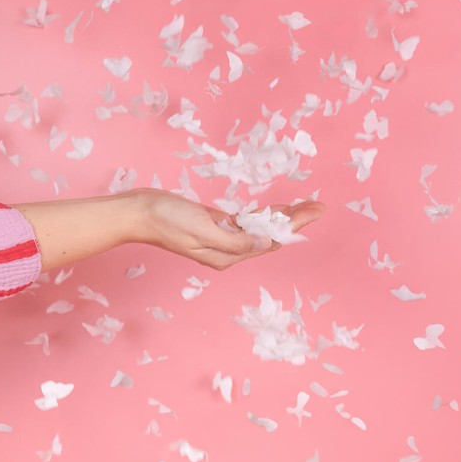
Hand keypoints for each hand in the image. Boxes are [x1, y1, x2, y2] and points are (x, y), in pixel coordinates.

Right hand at [135, 188, 325, 270]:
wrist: (140, 212)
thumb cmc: (167, 220)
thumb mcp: (202, 230)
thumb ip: (235, 239)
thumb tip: (264, 242)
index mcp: (227, 255)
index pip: (269, 241)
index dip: (294, 226)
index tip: (315, 211)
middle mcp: (228, 250)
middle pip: (269, 235)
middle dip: (295, 221)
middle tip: (320, 206)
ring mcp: (222, 238)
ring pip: (260, 228)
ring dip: (283, 217)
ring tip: (306, 206)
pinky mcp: (215, 225)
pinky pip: (246, 222)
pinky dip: (263, 215)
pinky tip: (276, 210)